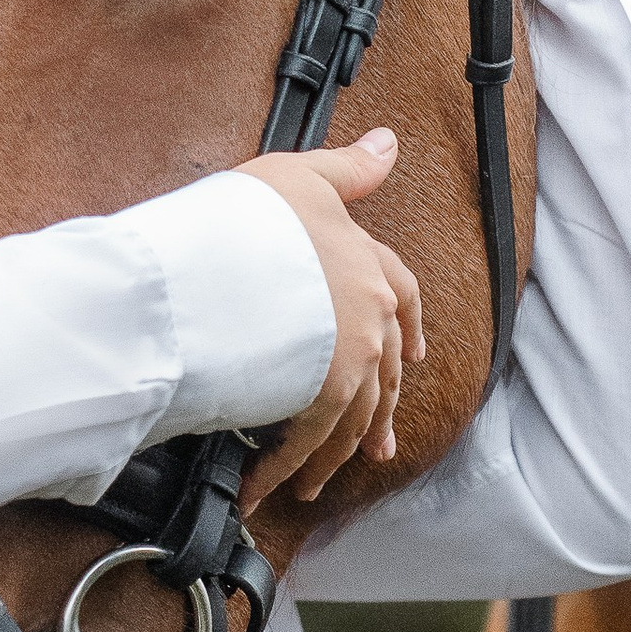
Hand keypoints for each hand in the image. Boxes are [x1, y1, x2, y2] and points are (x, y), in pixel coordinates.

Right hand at [229, 128, 426, 503]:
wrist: (217, 256)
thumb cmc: (249, 215)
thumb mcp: (299, 176)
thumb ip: (347, 170)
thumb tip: (389, 143)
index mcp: (366, 262)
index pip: (403, 294)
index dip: (410, 326)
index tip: (414, 357)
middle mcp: (367, 314)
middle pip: (384, 370)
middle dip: (378, 411)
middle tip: (373, 447)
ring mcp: (347, 357)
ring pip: (352, 416)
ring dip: (330, 455)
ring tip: (309, 484)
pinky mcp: (318, 395)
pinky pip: (307, 443)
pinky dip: (285, 469)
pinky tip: (260, 488)